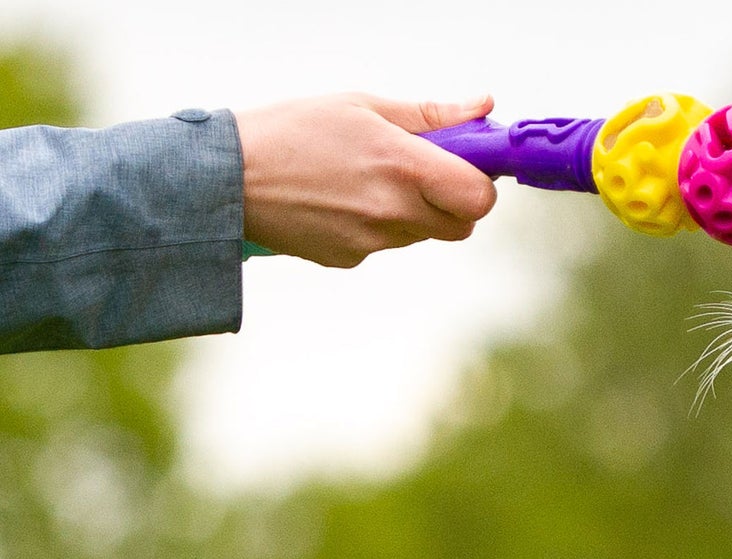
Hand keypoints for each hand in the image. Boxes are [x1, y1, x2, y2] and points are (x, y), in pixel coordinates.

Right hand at [234, 93, 497, 266]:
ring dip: (411, 210)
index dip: (480, 183)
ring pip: (422, 233)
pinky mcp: (352, 259)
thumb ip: (430, 116)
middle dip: (451, 201)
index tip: (466, 165)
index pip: (479, 199)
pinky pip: (385, 243)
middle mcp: (394, 212)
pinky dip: (376, 224)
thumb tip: (483, 108)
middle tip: (420, 170)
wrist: (230, 178)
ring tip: (364, 177)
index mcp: (402, 167)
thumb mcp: (363, 106)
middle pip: (460, 225)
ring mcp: (374, 242)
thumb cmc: (294, 130)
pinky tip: (341, 198)